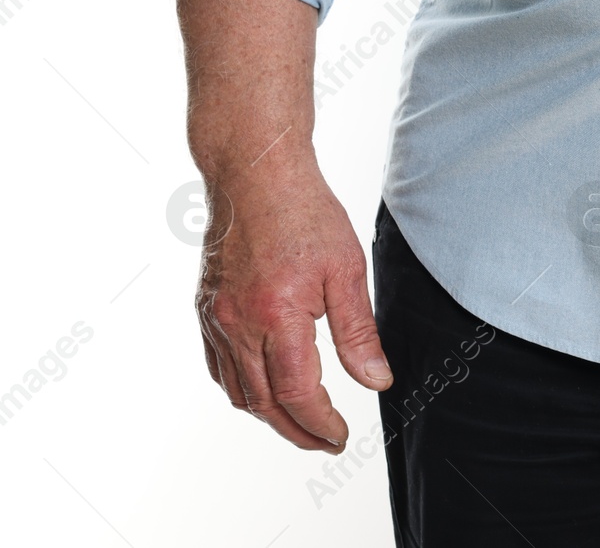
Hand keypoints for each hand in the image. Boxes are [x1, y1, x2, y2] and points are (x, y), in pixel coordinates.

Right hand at [195, 160, 391, 452]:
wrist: (256, 174)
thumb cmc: (306, 213)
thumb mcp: (348, 270)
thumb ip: (359, 332)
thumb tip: (376, 381)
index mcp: (277, 314)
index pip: (297, 392)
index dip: (320, 422)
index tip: (339, 436)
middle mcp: (238, 323)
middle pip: (263, 402)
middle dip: (296, 430)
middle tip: (325, 441)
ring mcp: (215, 318)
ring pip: (237, 389)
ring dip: (268, 414)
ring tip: (300, 422)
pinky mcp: (206, 308)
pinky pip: (219, 366)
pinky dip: (242, 388)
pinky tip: (264, 390)